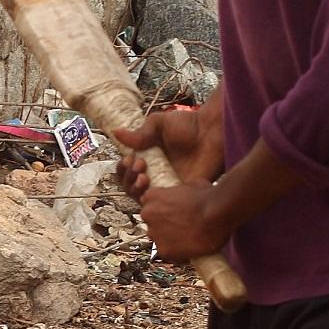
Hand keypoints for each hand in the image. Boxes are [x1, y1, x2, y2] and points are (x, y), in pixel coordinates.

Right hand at [110, 104, 227, 261]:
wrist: (211, 133)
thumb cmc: (188, 125)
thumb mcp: (160, 123)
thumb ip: (140, 132)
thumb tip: (116, 133)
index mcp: (146, 157)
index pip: (126, 170)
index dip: (123, 168)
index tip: (129, 159)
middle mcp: (153, 172)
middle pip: (129, 186)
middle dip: (128, 178)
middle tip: (139, 166)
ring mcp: (165, 184)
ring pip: (141, 198)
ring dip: (136, 189)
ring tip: (144, 177)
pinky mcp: (178, 194)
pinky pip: (160, 205)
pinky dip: (153, 200)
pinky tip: (156, 186)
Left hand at [134, 179, 226, 262]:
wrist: (218, 214)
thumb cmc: (208, 197)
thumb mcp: (191, 184)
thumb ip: (180, 191)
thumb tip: (185, 194)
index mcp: (152, 196)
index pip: (150, 204)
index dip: (162, 210)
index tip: (173, 213)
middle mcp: (148, 214)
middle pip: (152, 222)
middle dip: (165, 225)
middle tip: (183, 226)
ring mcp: (154, 234)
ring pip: (159, 239)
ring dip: (170, 239)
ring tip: (189, 238)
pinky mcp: (164, 251)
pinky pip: (168, 253)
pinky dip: (178, 253)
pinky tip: (191, 248)